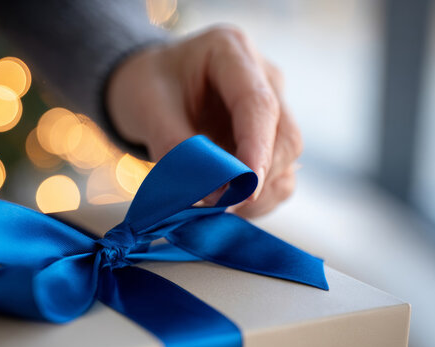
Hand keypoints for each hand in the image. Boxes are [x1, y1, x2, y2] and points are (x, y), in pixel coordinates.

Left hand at [107, 26, 301, 216]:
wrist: (149, 86)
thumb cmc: (145, 87)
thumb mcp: (147, 109)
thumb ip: (176, 147)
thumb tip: (212, 195)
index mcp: (230, 51)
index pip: (258, 105)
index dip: (257, 150)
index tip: (245, 190)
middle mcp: (263, 76)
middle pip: (284, 135)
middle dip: (258, 179)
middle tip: (220, 208)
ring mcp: (273, 106)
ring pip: (288, 159)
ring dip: (261, 193)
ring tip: (219, 208)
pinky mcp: (271, 135)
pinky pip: (280, 173)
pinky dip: (259, 196)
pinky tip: (228, 202)